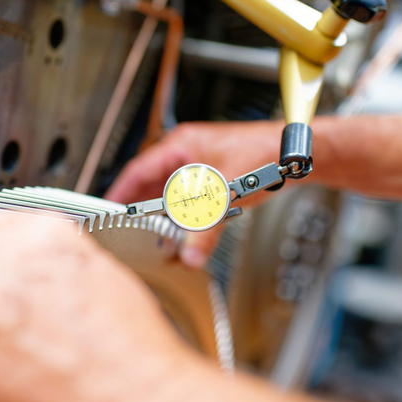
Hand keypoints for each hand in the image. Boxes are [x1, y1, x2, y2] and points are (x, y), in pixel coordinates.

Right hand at [106, 121, 281, 267]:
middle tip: (125, 230)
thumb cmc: (264, 153)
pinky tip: (182, 233)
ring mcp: (200, 169)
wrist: (296, 154)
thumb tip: (189, 254)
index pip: (139, 170)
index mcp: (181, 146)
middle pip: (152, 185)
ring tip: (153, 236)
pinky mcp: (213, 181)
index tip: (105, 209)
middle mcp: (187, 155)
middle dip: (141, 209)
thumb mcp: (226, 192)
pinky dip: (183, 219)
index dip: (120, 191)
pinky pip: (189, 203)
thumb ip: (205, 228)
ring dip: (164, 216)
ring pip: (171, 196)